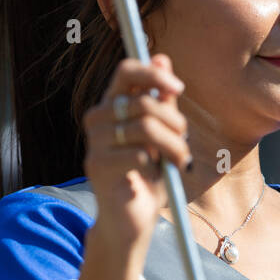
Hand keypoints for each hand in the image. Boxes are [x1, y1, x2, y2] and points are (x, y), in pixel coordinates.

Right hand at [82, 53, 191, 247]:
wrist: (131, 222)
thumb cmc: (148, 177)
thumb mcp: (162, 135)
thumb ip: (161, 101)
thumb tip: (162, 57)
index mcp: (112, 105)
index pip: (126, 70)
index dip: (153, 73)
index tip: (178, 87)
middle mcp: (97, 119)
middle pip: (144, 101)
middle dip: (175, 122)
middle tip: (186, 143)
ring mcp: (94, 143)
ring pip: (145, 128)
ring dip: (173, 146)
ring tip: (180, 161)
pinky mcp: (96, 167)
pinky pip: (138, 154)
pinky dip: (157, 167)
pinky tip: (156, 178)